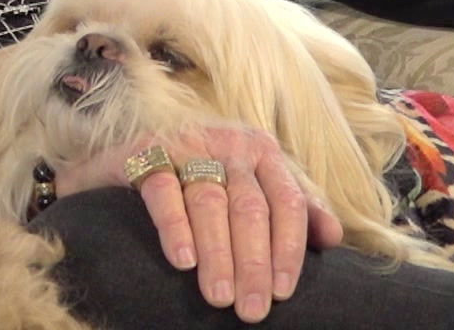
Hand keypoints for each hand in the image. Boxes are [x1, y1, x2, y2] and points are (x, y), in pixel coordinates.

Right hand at [55, 126, 340, 323]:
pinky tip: (183, 261)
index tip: (282, 292)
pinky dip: (174, 227)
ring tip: (219, 297)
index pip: (287, 202)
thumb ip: (293, 208)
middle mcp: (226, 143)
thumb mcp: (251, 186)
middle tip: (251, 309)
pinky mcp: (143, 152)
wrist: (120, 157)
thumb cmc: (198, 180)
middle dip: (252, 263)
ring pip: (209, 202)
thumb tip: (333, 236)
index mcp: (260, 151)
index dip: (288, 249)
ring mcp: (184, 144)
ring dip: (218, 254)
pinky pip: (163, 191)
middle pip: (249, 207)